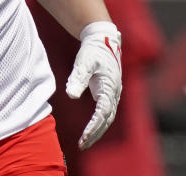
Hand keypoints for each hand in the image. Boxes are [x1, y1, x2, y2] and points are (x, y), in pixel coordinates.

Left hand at [65, 21, 122, 150]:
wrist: (103, 39)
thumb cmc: (93, 50)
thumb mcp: (84, 63)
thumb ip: (78, 79)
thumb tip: (71, 96)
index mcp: (110, 87)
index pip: (103, 113)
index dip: (93, 126)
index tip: (83, 137)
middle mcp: (114, 93)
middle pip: (107, 119)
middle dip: (95, 134)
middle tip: (82, 145)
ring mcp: (113, 93)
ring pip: (107, 118)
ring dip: (97, 131)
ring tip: (84, 143)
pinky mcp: (108, 93)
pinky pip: (105, 113)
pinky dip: (98, 124)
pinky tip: (89, 131)